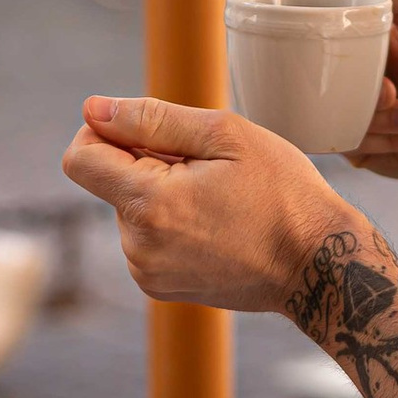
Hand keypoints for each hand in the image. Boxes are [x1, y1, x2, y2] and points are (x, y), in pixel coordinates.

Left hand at [63, 97, 346, 311]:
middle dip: (146, 164)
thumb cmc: (282, 193)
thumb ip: (150, 119)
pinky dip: (170, 223)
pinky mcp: (160, 288)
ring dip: (161, 195)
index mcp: (150, 204)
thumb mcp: (225, 136)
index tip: (147, 132)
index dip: (104, 133)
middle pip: (109, 181)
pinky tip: (215, 225)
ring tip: (218, 202)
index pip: (79, 158)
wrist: (317, 267)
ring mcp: (147, 272)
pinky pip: (145, 239)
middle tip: (209, 172)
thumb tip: (93, 109)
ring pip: (129, 209)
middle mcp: (138, 246)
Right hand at [336, 0, 397, 207]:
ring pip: (338, 117)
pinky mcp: (359, 148)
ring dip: (385, 121)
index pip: (318, 34)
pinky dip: (395, 143)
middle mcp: (348, 75)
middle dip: (360, 92)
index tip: (357, 55)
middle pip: (322, 81)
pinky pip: (355, 147)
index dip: (325, 44)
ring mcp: (351, 112)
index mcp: (359, 39)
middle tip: (393, 93)